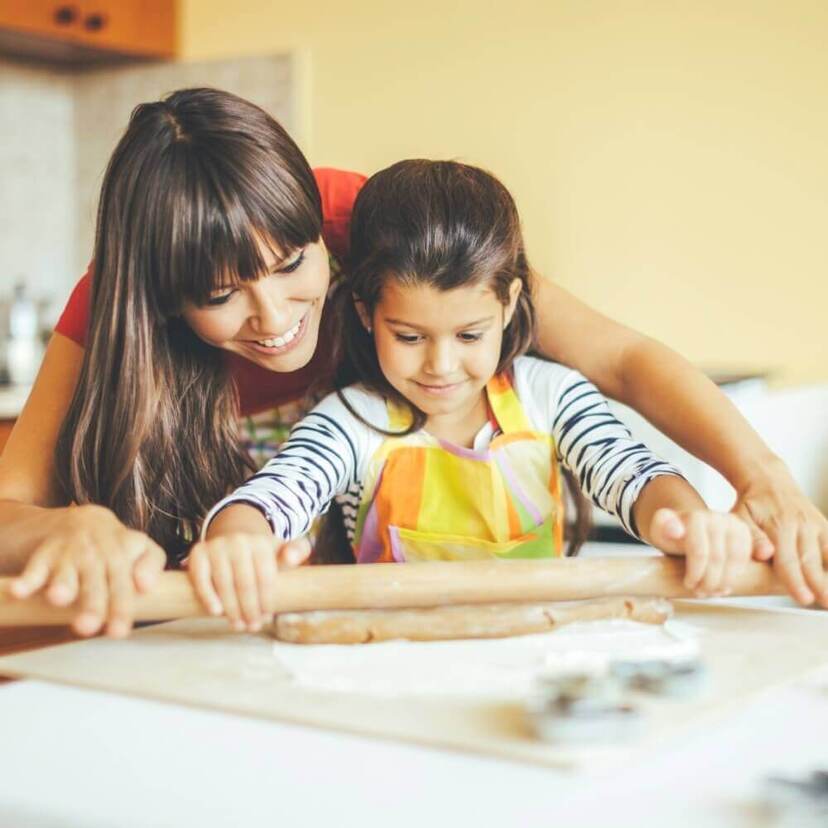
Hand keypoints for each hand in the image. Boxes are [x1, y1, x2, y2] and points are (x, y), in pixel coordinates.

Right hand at [9, 505, 165, 637]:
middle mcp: (101, 546)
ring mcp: (71, 550)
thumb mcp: (137, 548)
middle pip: (100, 574)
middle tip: (89, 627)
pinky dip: (26, 580)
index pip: (138, 561)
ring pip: (68, 570)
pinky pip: (35, 567)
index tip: (136, 600)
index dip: (138, 580)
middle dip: (95, 601)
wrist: (70, 522)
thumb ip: (150, 565)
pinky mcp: (44, 554)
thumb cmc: (111, 546)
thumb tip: (147, 587)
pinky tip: (19, 591)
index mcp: (128, 544)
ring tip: (59, 598)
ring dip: (63, 583)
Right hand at [185, 535, 311, 631]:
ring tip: (238, 625)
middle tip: (252, 626)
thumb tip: (291, 558)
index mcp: (261, 543)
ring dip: (231, 608)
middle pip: (245, 582)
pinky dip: (208, 595)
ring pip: (224, 583)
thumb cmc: (261, 555)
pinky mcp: (198, 552)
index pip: (265, 577)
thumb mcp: (282, 551)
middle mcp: (238, 541)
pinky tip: (216, 612)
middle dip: (249, 609)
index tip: (266, 618)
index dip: (266, 601)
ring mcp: (217, 546)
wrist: (234, 539)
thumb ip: (297, 551)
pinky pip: (201, 577)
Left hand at [648, 508, 752, 596]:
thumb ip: (662, 525)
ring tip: (712, 592)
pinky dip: (736, 575)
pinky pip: (745, 558)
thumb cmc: (671, 533)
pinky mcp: (744, 533)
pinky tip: (724, 585)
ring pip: (735, 560)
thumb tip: (676, 531)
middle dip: (709, 581)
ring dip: (724, 581)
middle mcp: (717, 517)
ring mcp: (733, 524)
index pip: (699, 552)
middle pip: (717, 558)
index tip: (688, 585)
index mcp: (696, 517)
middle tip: (700, 593)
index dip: (695, 574)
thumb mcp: (659, 529)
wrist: (687, 526)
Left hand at [732, 464, 827, 606]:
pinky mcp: (825, 526)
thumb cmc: (751, 504)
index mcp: (778, 526)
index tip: (804, 599)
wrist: (769, 480)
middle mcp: (801, 526)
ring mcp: (816, 525)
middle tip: (825, 604)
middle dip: (819, 585)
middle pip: (811, 561)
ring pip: (827, 555)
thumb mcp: (740, 516)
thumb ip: (751, 537)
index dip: (796, 581)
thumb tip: (765, 554)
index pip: (787, 560)